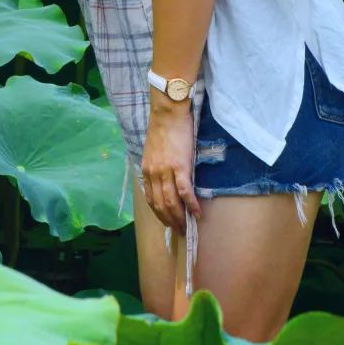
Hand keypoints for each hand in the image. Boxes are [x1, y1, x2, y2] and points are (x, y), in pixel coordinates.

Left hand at [140, 103, 200, 235]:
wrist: (168, 112)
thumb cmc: (164, 128)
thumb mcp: (154, 151)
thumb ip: (156, 167)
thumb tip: (165, 182)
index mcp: (146, 170)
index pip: (151, 199)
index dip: (159, 214)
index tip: (168, 223)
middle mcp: (153, 173)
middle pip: (160, 205)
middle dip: (170, 221)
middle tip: (180, 232)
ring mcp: (165, 170)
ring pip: (171, 202)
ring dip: (180, 217)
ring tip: (188, 227)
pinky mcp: (179, 166)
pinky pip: (184, 191)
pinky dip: (191, 205)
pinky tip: (197, 213)